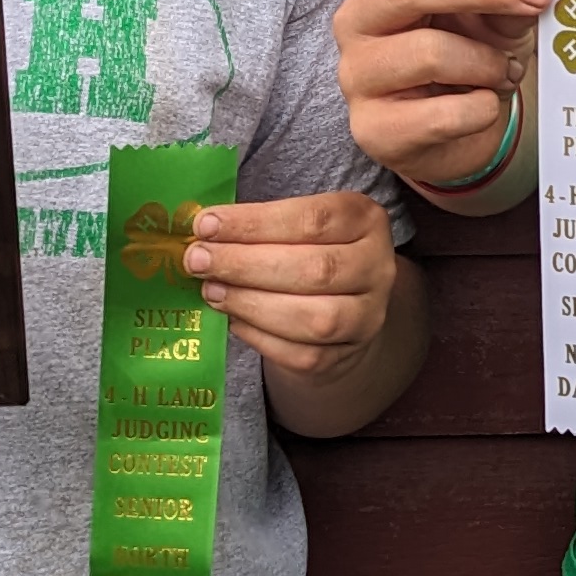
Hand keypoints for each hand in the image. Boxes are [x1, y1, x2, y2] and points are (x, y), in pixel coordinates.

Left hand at [183, 188, 397, 383]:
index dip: (255, 223)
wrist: (340, 306)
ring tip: (210, 290)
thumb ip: (259, 225)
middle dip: (246, 265)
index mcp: (366, 221)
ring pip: (313, 318)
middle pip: (314, 270)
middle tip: (198, 260)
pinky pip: (301, 354)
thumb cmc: (307, 252)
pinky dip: (259, 336)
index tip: (206, 224)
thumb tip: (203, 231)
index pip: (313, 220)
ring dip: (251, 303)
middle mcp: (377, 268)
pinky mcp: (345, 355)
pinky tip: (232, 318)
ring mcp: (367, 317)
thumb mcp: (297, 224)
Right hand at [334, 0, 552, 191]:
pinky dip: (481, 109)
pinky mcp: (372, 129)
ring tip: (506, 72)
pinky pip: (441, 115)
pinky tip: (487, 106)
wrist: (452, 135)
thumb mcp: (493, 15)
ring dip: (487, 61)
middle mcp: (355, 18)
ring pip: (428, 53)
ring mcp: (357, 75)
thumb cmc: (468, 58)